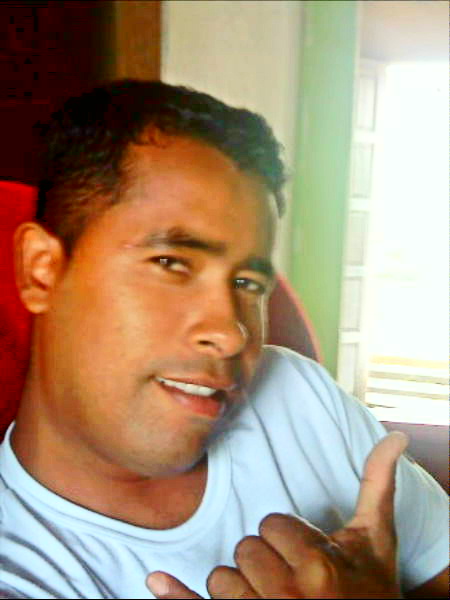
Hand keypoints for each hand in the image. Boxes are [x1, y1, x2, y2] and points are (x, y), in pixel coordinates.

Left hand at [147, 431, 407, 598]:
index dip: (288, 536)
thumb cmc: (371, 590)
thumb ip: (377, 485)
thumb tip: (396, 437)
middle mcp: (289, 596)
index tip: (308, 553)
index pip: (272, 525)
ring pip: (223, 581)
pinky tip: (157, 582)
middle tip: (292, 578)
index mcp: (318, 566)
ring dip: (242, 587)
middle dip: (265, 560)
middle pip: (245, 552)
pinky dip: (176, 598)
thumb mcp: (377, 540)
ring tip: (274, 599)